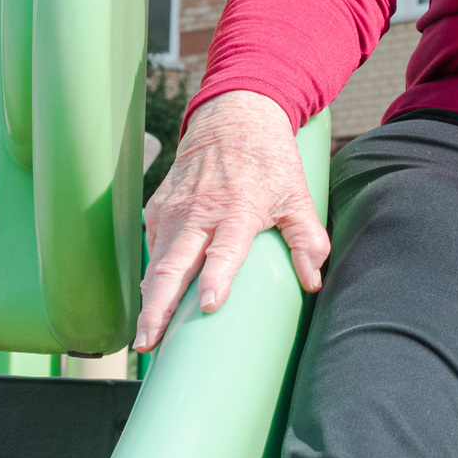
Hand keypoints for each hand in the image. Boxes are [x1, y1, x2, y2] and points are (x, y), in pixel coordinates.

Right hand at [133, 90, 329, 351]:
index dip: (217, 279)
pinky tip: (149, 304)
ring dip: (149, 301)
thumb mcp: (297, 194)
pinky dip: (149, 278)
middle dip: (159, 307)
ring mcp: (175, 210)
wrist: (232, 115)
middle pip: (174, 266)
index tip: (210, 306)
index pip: (225, 250)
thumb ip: (307, 238)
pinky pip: (152, 249)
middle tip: (150, 342)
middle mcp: (199, 212)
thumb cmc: (268, 158)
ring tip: (144, 338)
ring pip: (156, 262)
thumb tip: (313, 281)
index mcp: (237, 209)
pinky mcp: (159, 208)